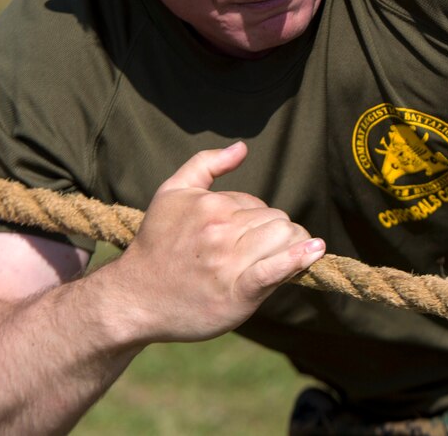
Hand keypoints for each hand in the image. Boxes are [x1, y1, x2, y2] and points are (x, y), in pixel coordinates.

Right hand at [104, 143, 324, 343]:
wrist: (133, 298)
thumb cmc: (156, 245)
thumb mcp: (171, 194)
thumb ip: (206, 164)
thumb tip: (242, 147)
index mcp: (210, 205)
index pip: (261, 205)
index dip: (258, 221)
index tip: (242, 240)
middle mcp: (221, 230)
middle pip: (278, 220)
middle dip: (276, 234)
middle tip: (257, 254)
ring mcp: (229, 263)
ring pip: (284, 238)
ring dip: (290, 247)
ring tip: (278, 259)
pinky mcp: (237, 293)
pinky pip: (275, 270)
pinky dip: (297, 260)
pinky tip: (314, 252)